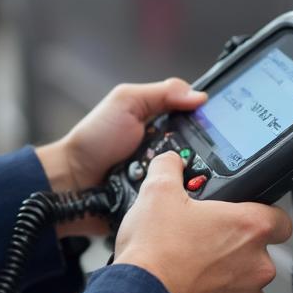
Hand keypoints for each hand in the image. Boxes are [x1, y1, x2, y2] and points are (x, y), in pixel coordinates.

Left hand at [36, 78, 205, 233]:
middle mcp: (169, 148)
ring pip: (195, 176)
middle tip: (188, 150)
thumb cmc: (94, 139)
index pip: (199, 118)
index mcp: (163, 121)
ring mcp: (165, 175)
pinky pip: (178, 197)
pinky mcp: (160, 199)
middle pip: (204, 149)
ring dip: (188, 175)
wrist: (72, 181)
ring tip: (177, 172)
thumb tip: (199, 96)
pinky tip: (173, 193)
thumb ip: (161, 93)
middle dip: (201, 151)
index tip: (219, 123)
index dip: (209, 120)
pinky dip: (175, 194)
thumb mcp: (126, 102)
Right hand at [114, 151, 291, 292]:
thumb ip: (170, 169)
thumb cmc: (153, 253)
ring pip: (243, 287)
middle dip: (232, 251)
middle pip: (256, 254)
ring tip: (190, 274)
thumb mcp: (157, 193)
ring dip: (223, 282)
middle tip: (200, 246)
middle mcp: (257, 266)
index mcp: (249, 228)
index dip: (261, 217)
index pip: (280, 220)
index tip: (242, 219)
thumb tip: (172, 162)